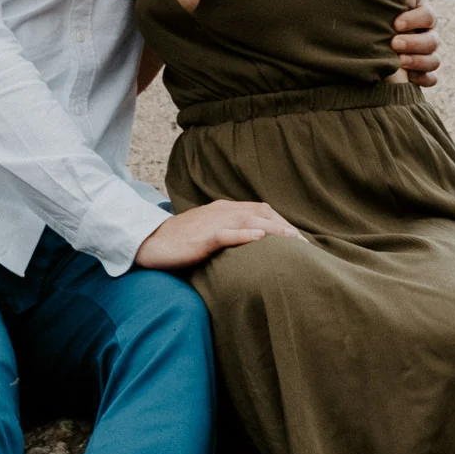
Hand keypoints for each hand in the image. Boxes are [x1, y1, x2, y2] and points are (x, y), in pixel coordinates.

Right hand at [132, 200, 302, 271]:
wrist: (149, 242)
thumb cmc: (180, 241)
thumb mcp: (209, 233)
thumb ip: (230, 233)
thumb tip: (253, 243)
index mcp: (224, 209)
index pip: (261, 210)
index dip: (282, 222)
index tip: (299, 238)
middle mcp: (221, 212)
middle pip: (261, 213)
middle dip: (284, 226)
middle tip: (305, 243)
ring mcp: (211, 224)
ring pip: (248, 221)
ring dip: (273, 229)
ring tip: (293, 239)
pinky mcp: (201, 238)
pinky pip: (225, 234)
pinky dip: (244, 234)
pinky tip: (259, 238)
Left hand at [391, 0, 439, 87]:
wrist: (378, 24)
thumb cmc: (383, 5)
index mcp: (423, 12)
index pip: (428, 15)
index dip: (415, 20)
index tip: (395, 23)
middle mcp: (429, 33)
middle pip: (433, 41)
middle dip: (414, 43)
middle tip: (394, 43)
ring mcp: (428, 53)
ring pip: (434, 60)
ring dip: (418, 62)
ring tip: (398, 62)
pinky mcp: (423, 70)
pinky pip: (432, 79)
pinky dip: (423, 79)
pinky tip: (409, 77)